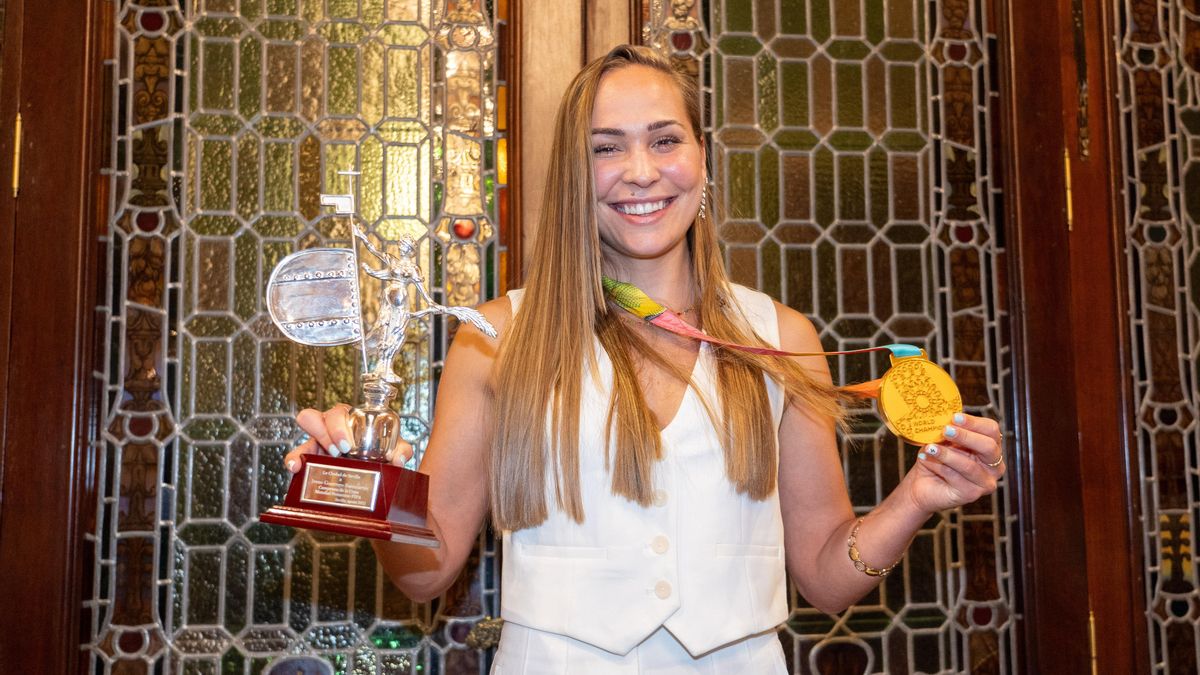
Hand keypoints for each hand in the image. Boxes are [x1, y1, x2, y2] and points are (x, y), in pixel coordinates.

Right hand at [283, 404, 414, 472]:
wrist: (370, 476)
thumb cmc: (380, 455)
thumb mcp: (394, 450)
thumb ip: (401, 451)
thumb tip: (399, 459)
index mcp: (348, 420)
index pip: (336, 412)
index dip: (339, 426)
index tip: (348, 445)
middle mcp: (328, 428)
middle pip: (315, 417)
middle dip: (326, 433)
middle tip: (341, 452)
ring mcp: (315, 443)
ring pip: (301, 434)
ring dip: (306, 444)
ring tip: (322, 461)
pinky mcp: (307, 460)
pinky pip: (294, 455)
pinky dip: (292, 460)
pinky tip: (294, 470)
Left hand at [902, 412, 1004, 514]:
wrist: (922, 485)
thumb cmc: (936, 459)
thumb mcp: (943, 440)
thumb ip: (948, 430)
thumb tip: (944, 416)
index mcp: (991, 447)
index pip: (992, 430)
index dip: (974, 422)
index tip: (954, 417)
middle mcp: (994, 466)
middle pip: (988, 447)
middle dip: (965, 436)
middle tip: (945, 430)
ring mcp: (985, 482)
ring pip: (969, 465)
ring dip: (947, 454)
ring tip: (930, 447)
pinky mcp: (972, 494)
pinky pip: (955, 477)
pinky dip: (938, 466)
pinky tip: (926, 458)